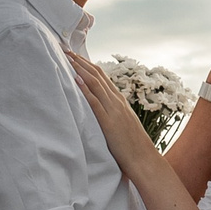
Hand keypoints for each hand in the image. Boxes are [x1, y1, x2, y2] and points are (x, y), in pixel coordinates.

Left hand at [67, 51, 159, 175]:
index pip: (102, 77)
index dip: (88, 64)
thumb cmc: (132, 146)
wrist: (144, 159)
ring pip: (95, 84)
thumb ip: (113, 113)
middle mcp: (117, 101)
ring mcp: (114, 110)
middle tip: (66, 50)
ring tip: (67, 58)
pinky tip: (76, 80)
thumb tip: (101, 109)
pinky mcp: (109, 122)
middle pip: (97, 75)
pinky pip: (95, 102)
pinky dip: (85, 89)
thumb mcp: (123, 124)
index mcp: (120, 101)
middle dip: (81, 62)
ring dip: (80, 69)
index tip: (75, 56)